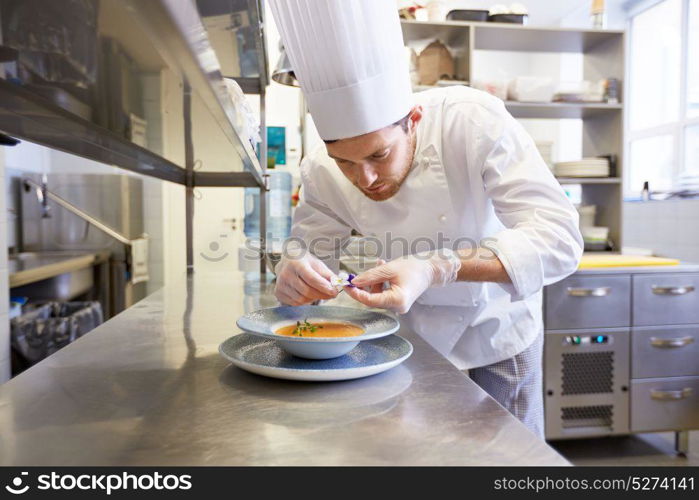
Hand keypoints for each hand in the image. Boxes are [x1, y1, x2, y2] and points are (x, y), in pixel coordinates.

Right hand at [274, 252, 338, 305]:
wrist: (288, 260)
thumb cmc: (305, 262)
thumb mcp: (317, 264)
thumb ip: (328, 275)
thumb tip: (337, 285)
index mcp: (296, 263)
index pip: (311, 278)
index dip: (323, 286)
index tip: (334, 291)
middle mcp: (285, 273)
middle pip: (307, 291)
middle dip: (321, 295)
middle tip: (331, 294)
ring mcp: (280, 284)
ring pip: (301, 299)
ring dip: (314, 299)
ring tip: (319, 292)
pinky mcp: (278, 293)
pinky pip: (295, 303)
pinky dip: (305, 301)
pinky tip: (308, 295)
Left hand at [345, 250, 460, 313]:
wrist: (430, 269)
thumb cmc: (415, 267)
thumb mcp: (389, 268)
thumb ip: (370, 276)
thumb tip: (354, 282)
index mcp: (397, 300)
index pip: (370, 301)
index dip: (356, 293)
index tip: (346, 285)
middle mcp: (397, 307)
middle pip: (372, 299)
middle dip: (364, 286)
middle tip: (356, 274)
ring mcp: (397, 306)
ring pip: (376, 296)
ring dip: (373, 281)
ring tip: (380, 265)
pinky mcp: (397, 302)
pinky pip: (382, 294)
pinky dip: (379, 283)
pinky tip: (383, 270)